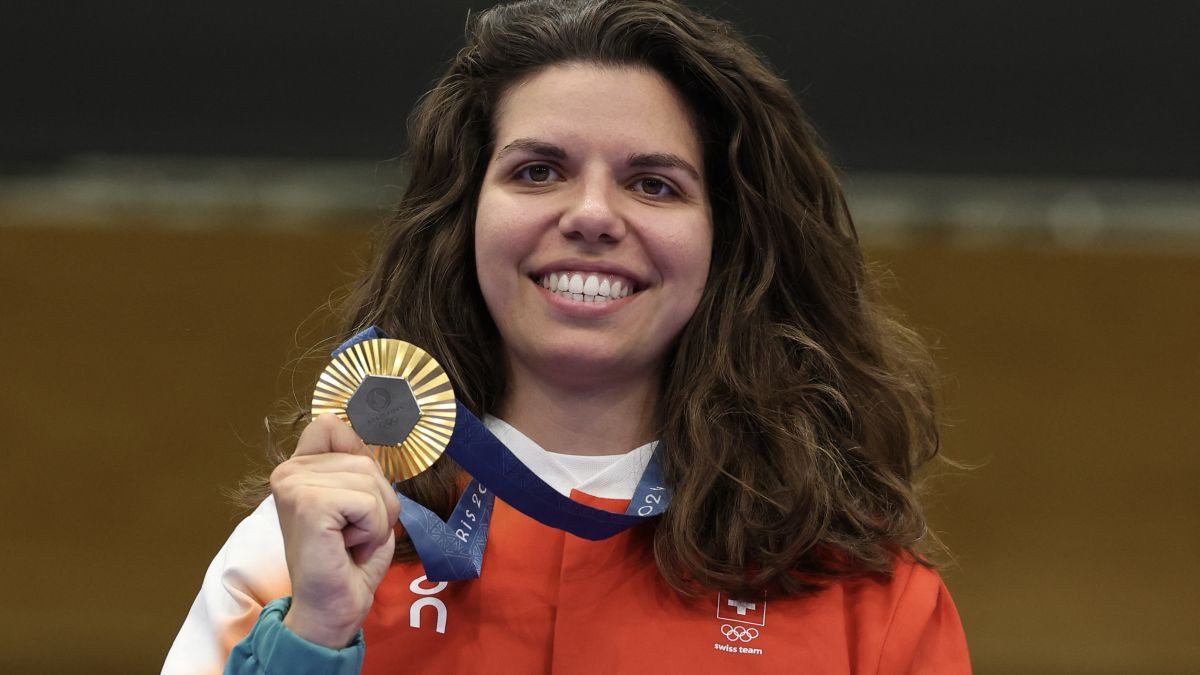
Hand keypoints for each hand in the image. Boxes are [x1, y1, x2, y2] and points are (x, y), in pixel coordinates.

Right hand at [270, 414, 400, 647]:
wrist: (332, 608)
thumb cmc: (349, 561)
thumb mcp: (361, 502)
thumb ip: (359, 466)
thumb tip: (362, 423)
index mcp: (299, 467)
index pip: (333, 425)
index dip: (359, 453)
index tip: (356, 497)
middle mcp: (289, 471)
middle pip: (365, 459)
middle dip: (377, 501)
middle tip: (354, 534)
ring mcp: (295, 485)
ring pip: (370, 481)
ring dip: (376, 519)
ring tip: (351, 541)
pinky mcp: (308, 504)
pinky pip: (368, 502)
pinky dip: (372, 529)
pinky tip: (348, 547)